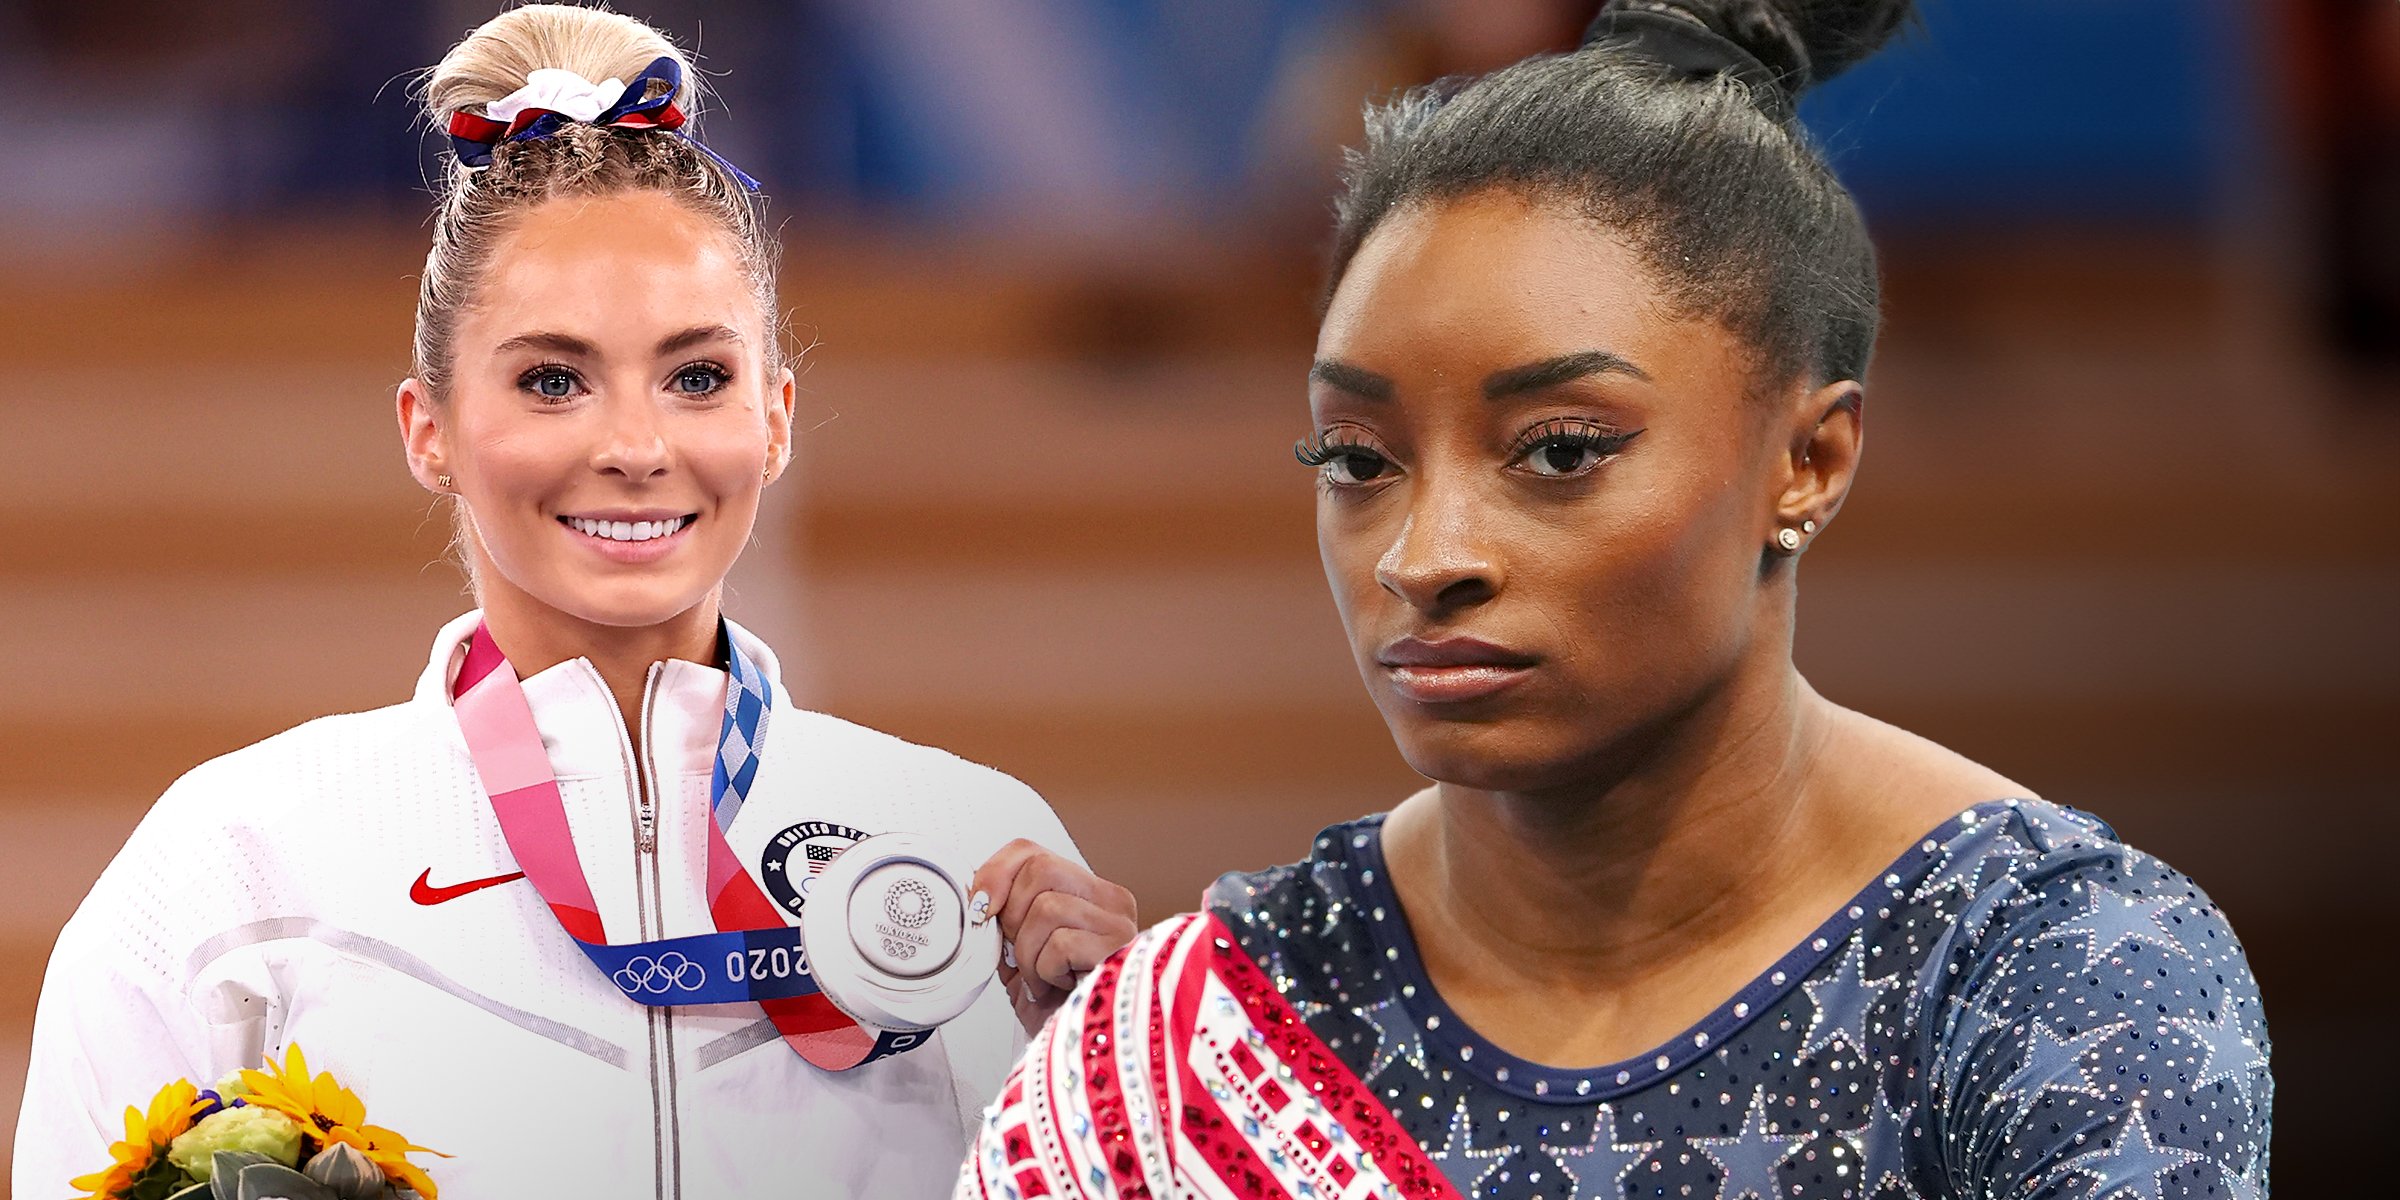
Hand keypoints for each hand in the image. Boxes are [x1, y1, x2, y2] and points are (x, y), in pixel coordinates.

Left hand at [969, 839, 1138, 1033]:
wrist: (1077, 1057)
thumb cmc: (1054, 1008)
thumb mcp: (1018, 953)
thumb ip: (1003, 918)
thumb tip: (975, 894)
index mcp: (1085, 893)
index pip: (1031, 851)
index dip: (995, 873)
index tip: (980, 910)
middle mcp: (1110, 901)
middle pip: (1039, 870)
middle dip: (1013, 918)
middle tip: (1022, 956)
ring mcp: (1121, 924)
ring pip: (1048, 908)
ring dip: (1030, 954)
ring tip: (1043, 980)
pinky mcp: (1122, 950)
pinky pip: (1062, 942)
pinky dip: (1047, 972)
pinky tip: (1059, 989)